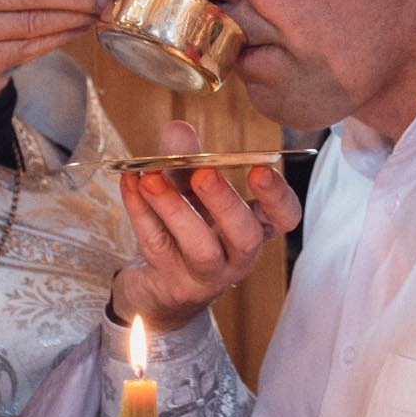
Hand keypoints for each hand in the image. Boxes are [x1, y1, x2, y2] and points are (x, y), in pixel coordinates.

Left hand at [111, 120, 302, 330]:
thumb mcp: (188, 191)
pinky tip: (130, 184)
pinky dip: (141, 213)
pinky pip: (159, 247)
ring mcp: (208, 277)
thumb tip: (177, 129)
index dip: (278, 196)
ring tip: (151, 178)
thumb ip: (186, 160)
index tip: (260, 168)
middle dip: (225, 202)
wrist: (156, 286)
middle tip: (204, 172)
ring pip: (200, 248)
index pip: (284, 217)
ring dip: (175, 209)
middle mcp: (238, 256)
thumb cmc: (183, 230)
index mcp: (255, 227)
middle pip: (245, 237)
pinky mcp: (174, 285)